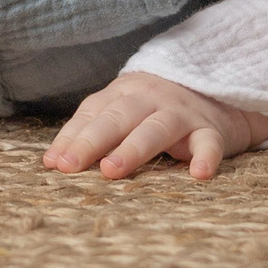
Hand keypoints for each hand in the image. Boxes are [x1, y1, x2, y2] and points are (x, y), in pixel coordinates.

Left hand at [42, 72, 267, 181]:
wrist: (215, 94)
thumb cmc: (154, 109)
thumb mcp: (122, 109)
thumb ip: (91, 129)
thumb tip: (52, 162)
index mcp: (123, 94)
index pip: (93, 113)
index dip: (71, 137)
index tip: (53, 163)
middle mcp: (150, 99)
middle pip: (118, 117)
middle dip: (92, 141)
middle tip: (70, 166)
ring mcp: (181, 114)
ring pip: (156, 129)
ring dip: (133, 149)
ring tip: (112, 170)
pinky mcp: (211, 130)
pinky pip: (209, 143)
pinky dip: (205, 157)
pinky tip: (198, 174)